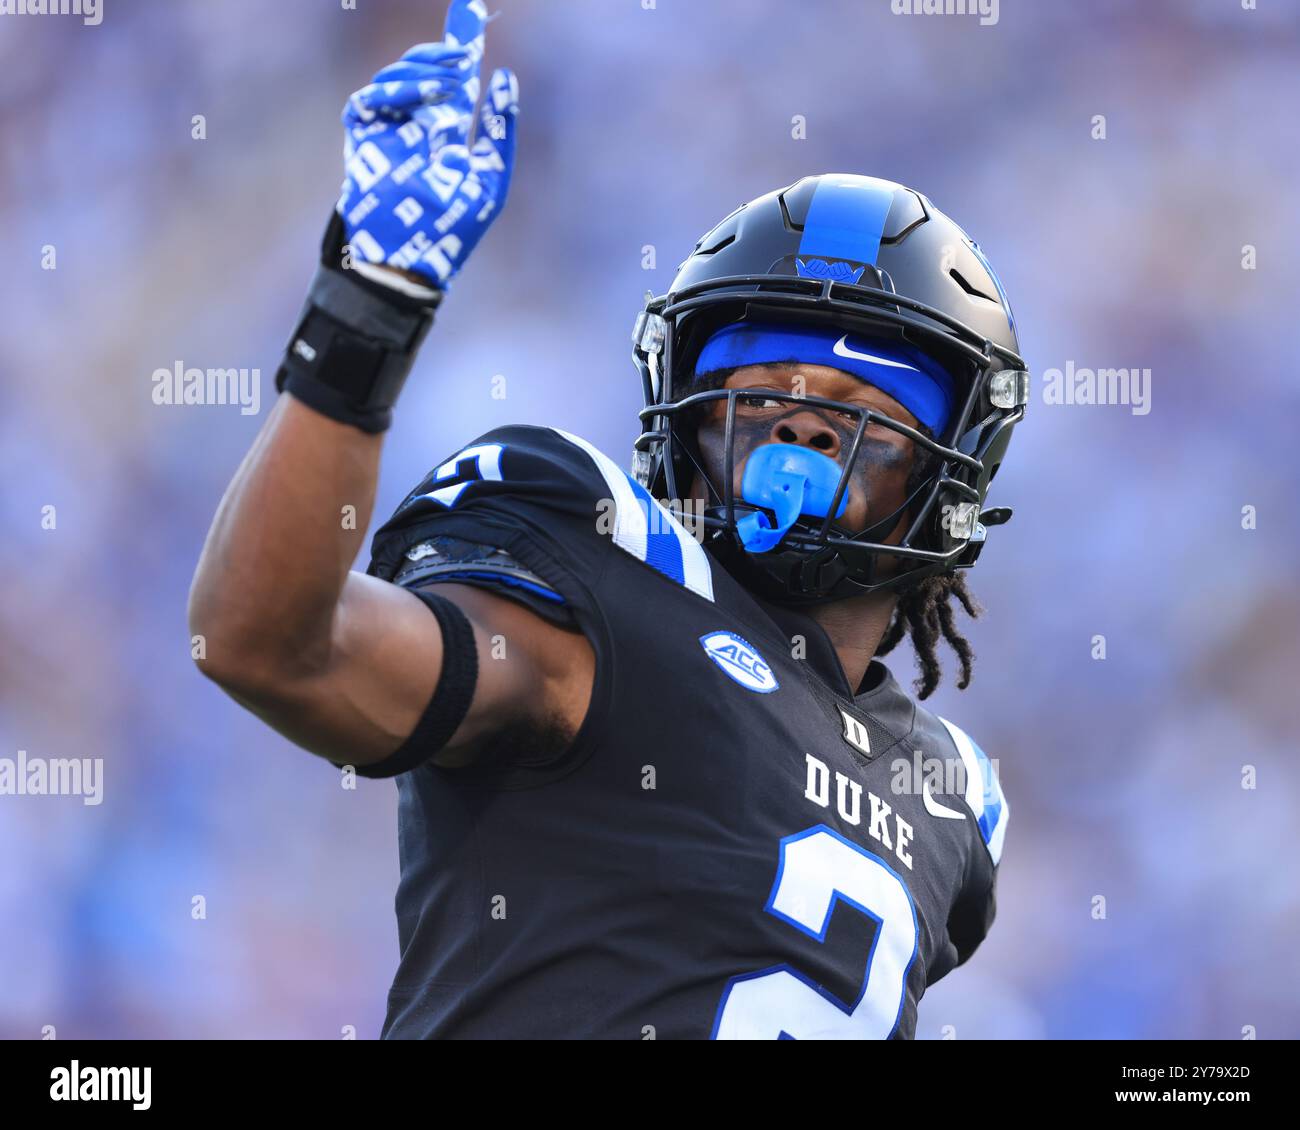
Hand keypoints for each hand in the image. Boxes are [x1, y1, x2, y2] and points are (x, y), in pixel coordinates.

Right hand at [336, 0, 518, 290]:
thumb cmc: (453, 231)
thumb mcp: (490, 178)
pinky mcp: (363, 141)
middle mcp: (415, 127)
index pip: (452, 80)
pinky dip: (397, 89)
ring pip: (396, 78)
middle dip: (443, 51)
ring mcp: (387, 132)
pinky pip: (369, 100)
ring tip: (454, 80)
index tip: (471, 13)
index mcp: (446, 135)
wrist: (411, 260)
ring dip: (425, 70)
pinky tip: (428, 95)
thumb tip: (503, 77)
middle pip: (423, 70)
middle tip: (465, 49)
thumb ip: (497, 130)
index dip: (459, 45)